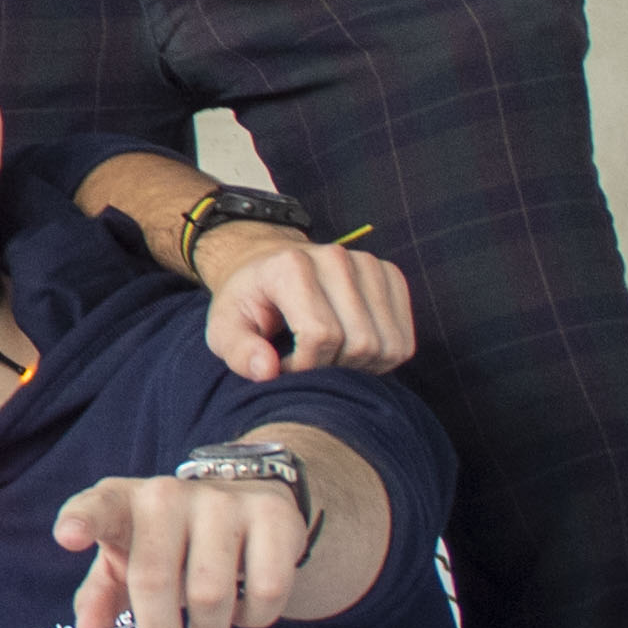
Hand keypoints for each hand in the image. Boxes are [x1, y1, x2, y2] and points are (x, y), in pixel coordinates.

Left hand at [56, 468, 313, 627]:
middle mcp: (167, 495)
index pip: (96, 508)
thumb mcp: (126, 560)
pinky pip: (265, 591)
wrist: (243, 499)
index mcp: (122, 502)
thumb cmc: (167, 540)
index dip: (81, 521)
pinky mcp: (272, 516)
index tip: (67, 538)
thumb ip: (100, 594)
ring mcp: (222, 501)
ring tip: (207, 619)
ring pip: (210, 595)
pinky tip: (246, 604)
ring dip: (209, 627)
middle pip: (154, 579)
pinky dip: (255, 616)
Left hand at [194, 232, 413, 381]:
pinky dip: (381, 356)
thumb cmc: (248, 302)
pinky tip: (350, 347)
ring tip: (326, 354)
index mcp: (291, 266)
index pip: (320, 336)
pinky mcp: (390, 275)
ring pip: (387, 345)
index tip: (282, 363)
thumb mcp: (224, 328)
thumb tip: (267, 370)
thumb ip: (238, 351)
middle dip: (332, 367)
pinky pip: (404, 339)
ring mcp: (369, 263)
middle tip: (306, 360)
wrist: (269, 264)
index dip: (303, 365)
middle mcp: (336, 257)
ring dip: (359, 365)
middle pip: (360, 343)